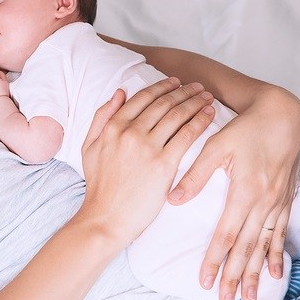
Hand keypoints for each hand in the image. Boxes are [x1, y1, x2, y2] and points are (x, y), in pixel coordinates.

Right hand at [78, 78, 215, 249]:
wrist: (106, 218)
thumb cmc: (99, 186)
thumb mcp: (89, 146)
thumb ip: (101, 117)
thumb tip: (119, 92)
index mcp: (113, 127)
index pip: (143, 98)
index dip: (162, 86)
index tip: (176, 82)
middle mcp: (130, 132)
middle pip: (163, 103)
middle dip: (183, 90)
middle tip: (198, 86)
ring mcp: (147, 147)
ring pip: (177, 115)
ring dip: (195, 101)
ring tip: (207, 96)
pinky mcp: (163, 164)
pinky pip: (187, 135)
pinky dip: (200, 121)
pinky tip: (209, 114)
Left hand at [167, 87, 299, 299]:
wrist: (283, 117)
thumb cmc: (246, 129)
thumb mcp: (217, 146)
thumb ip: (195, 174)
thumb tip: (173, 199)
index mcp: (245, 191)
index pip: (226, 234)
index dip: (215, 259)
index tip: (204, 281)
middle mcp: (263, 203)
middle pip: (246, 248)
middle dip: (235, 277)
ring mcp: (277, 204)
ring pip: (264, 246)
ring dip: (256, 273)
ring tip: (250, 298)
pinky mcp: (285, 200)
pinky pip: (281, 234)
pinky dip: (277, 255)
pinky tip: (277, 274)